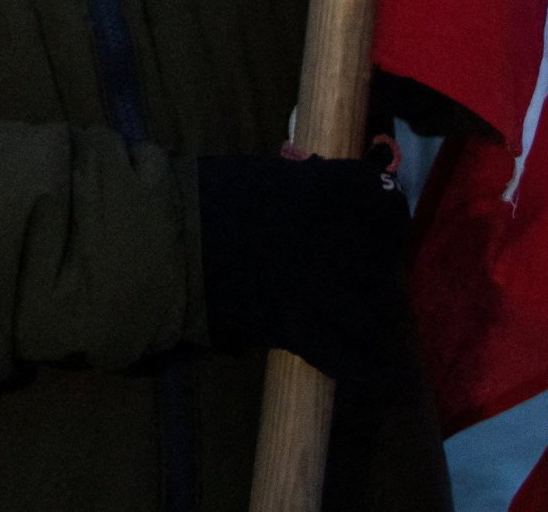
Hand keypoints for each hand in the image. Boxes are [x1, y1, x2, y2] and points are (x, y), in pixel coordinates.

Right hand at [195, 146, 414, 389]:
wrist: (159, 240)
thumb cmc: (205, 198)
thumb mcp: (266, 176)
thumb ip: (310, 187)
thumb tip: (341, 198)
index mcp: (319, 190)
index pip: (383, 201)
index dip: (388, 212)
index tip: (381, 217)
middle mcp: (326, 237)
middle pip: (383, 260)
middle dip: (377, 267)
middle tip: (360, 270)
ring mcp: (312, 286)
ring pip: (373, 310)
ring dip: (370, 314)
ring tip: (357, 316)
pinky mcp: (292, 328)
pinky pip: (350, 358)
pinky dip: (368, 367)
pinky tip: (376, 371)